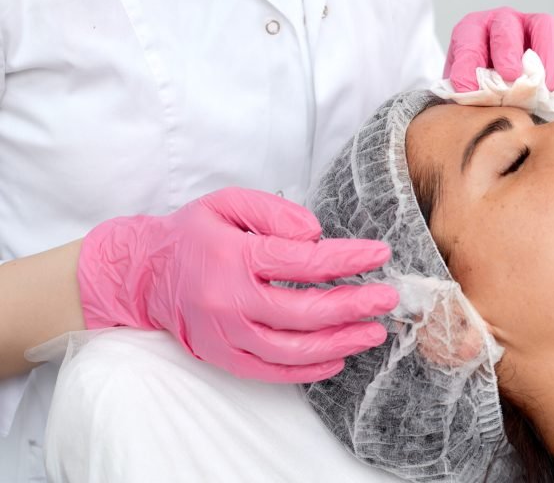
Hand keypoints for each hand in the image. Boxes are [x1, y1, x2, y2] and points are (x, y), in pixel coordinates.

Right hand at [77, 187, 396, 382]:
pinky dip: (308, 370)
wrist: (145, 274)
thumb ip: (273, 212)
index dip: (347, 259)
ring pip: (292, 349)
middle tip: (386, 298)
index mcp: (234, 258)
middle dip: (353, 306)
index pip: (302, 262)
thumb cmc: (194, 234)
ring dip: (340, 342)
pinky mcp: (224, 357)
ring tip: (374, 331)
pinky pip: (271, 372)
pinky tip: (339, 357)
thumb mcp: (227, 202)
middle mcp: (230, 301)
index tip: (379, 254)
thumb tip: (316, 234)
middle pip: (304, 312)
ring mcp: (226, 335)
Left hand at [443, 7, 553, 93]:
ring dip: (548, 58)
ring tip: (545, 88)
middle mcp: (502, 22)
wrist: (492, 92)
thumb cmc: (475, 87)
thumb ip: (463, 85)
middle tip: (513, 77)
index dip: (471, 59)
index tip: (477, 84)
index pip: (469, 36)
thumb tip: (471, 89)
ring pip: (546, 28)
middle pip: (509, 23)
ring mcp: (531, 29)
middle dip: (510, 51)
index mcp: (472, 30)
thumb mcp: (461, 86)